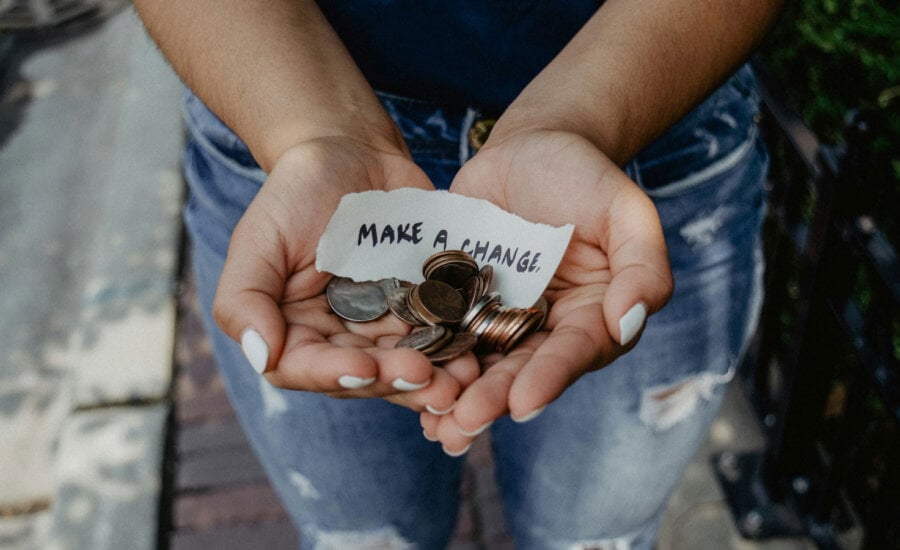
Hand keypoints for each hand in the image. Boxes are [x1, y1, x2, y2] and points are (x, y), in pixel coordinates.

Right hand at [212, 137, 480, 412]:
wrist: (352, 153)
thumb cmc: (296, 193)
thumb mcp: (259, 239)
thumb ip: (244, 299)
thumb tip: (261, 356)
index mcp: (294, 331)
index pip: (306, 368)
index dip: (335, 374)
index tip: (365, 367)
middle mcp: (340, 339)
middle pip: (365, 375)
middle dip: (396, 381)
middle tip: (428, 378)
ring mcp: (385, 326)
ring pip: (408, 365)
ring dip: (436, 379)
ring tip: (462, 380)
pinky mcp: (424, 308)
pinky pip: (442, 335)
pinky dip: (458, 348)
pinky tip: (478, 355)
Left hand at [422, 129, 672, 453]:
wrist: (530, 147)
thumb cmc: (585, 176)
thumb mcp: (626, 211)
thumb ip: (642, 266)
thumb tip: (628, 323)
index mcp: (591, 316)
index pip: (574, 352)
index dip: (550, 378)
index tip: (523, 403)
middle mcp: (545, 328)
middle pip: (521, 369)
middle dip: (493, 399)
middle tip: (464, 424)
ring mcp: (498, 317)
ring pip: (479, 364)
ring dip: (456, 396)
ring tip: (434, 425)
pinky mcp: (459, 302)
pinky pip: (442, 333)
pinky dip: (426, 359)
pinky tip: (403, 383)